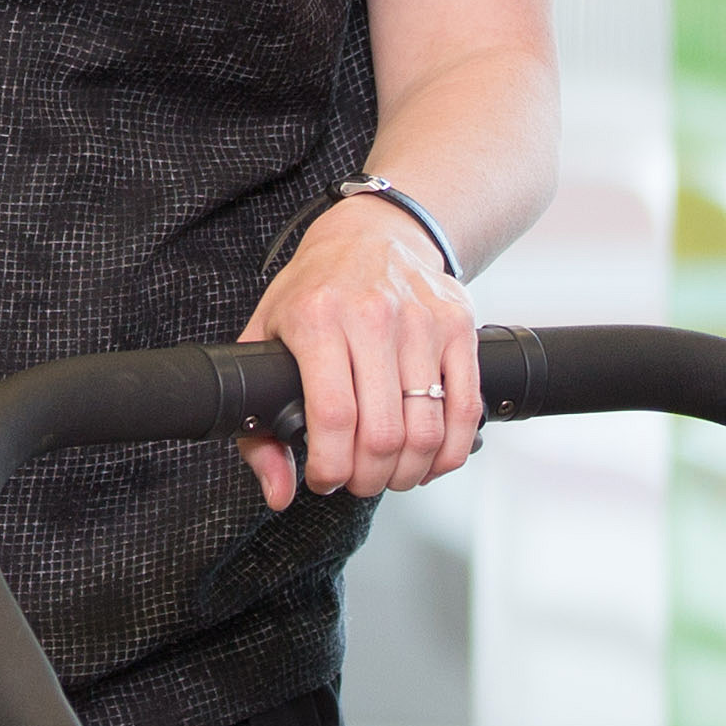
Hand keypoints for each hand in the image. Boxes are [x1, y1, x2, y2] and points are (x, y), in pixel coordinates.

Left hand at [239, 195, 481, 512]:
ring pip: (426, 429)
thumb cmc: (316, 291)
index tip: (324, 479)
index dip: (330, 466)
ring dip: (408, 471)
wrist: (373, 233)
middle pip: (381, 432)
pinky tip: (430, 459)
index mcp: (317, 318)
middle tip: (357, 481)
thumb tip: (280, 491)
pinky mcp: (458, 326)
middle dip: (367, 477)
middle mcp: (372, 316)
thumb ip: (259, 426)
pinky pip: (466, 409)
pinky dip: (450, 451)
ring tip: (390, 473)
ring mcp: (422, 321)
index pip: (332, 415)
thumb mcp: (265, 341)